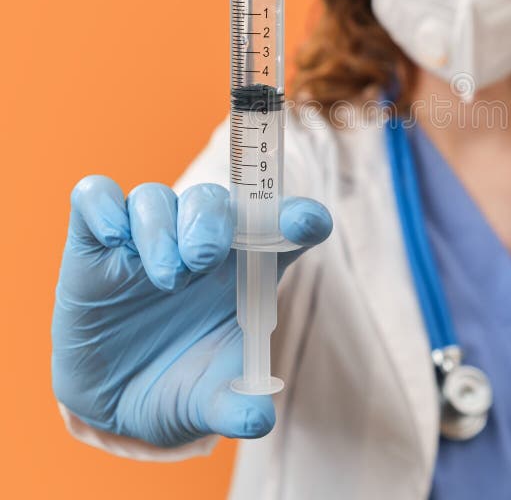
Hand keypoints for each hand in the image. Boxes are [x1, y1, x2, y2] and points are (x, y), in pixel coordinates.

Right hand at [52, 175, 331, 448]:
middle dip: (210, 222)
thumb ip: (236, 405)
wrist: (115, 400)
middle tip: (200, 262)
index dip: (297, 218)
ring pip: (155, 198)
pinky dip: (103, 206)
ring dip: (161, 228)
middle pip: (213, 202)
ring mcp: (148, 238)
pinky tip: (112, 235)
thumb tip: (259, 418)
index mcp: (246, 268)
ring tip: (165, 277)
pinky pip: (96, 198)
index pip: (279, 226)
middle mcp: (200, 242)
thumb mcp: (208, 400)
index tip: (307, 225)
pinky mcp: (96, 243)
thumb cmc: (182, 384)